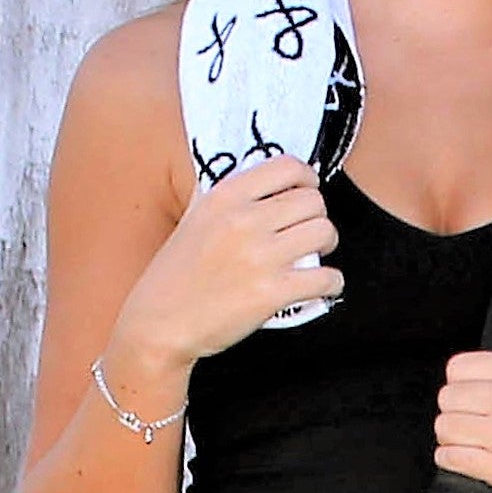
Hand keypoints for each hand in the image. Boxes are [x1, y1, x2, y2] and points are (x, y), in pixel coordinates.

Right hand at [111, 155, 342, 370]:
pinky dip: (332, 283)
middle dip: (318, 217)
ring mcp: (259, 257)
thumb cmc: (175, 275)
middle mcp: (243, 220)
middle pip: (313, 202)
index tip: (307, 193)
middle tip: (309, 234)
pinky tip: (324, 286)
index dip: (307, 180)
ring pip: (324, 233)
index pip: (288, 167)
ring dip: (328, 245)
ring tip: (316, 257)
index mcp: (225, 197)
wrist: (159, 324)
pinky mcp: (270, 293)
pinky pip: (326, 278)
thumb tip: (262, 181)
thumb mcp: (194, 219)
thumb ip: (227, 199)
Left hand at [434, 352, 491, 492]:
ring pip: (445, 427)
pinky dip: (452, 461)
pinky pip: (450, 457)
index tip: (472, 403)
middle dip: (455, 416)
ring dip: (453, 441)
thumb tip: (455, 380)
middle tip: (475, 429)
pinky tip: (473, 462)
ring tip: (476, 446)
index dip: (459, 388)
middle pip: (447, 398)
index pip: (457, 367)